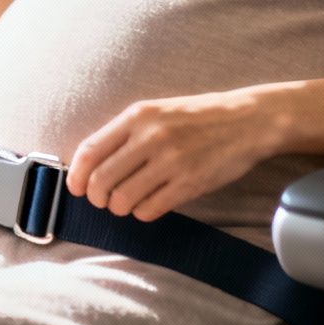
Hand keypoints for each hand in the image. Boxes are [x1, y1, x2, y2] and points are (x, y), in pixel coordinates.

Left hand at [66, 92, 276, 221]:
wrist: (247, 120)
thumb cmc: (198, 117)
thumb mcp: (157, 112)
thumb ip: (126, 133)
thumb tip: (90, 165)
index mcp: (138, 115)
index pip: (90, 152)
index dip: (76, 176)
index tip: (77, 188)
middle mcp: (151, 137)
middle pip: (101, 181)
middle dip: (97, 198)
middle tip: (105, 200)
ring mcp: (171, 161)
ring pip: (122, 200)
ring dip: (120, 208)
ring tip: (130, 202)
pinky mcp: (189, 183)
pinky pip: (149, 210)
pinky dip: (143, 213)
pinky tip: (150, 204)